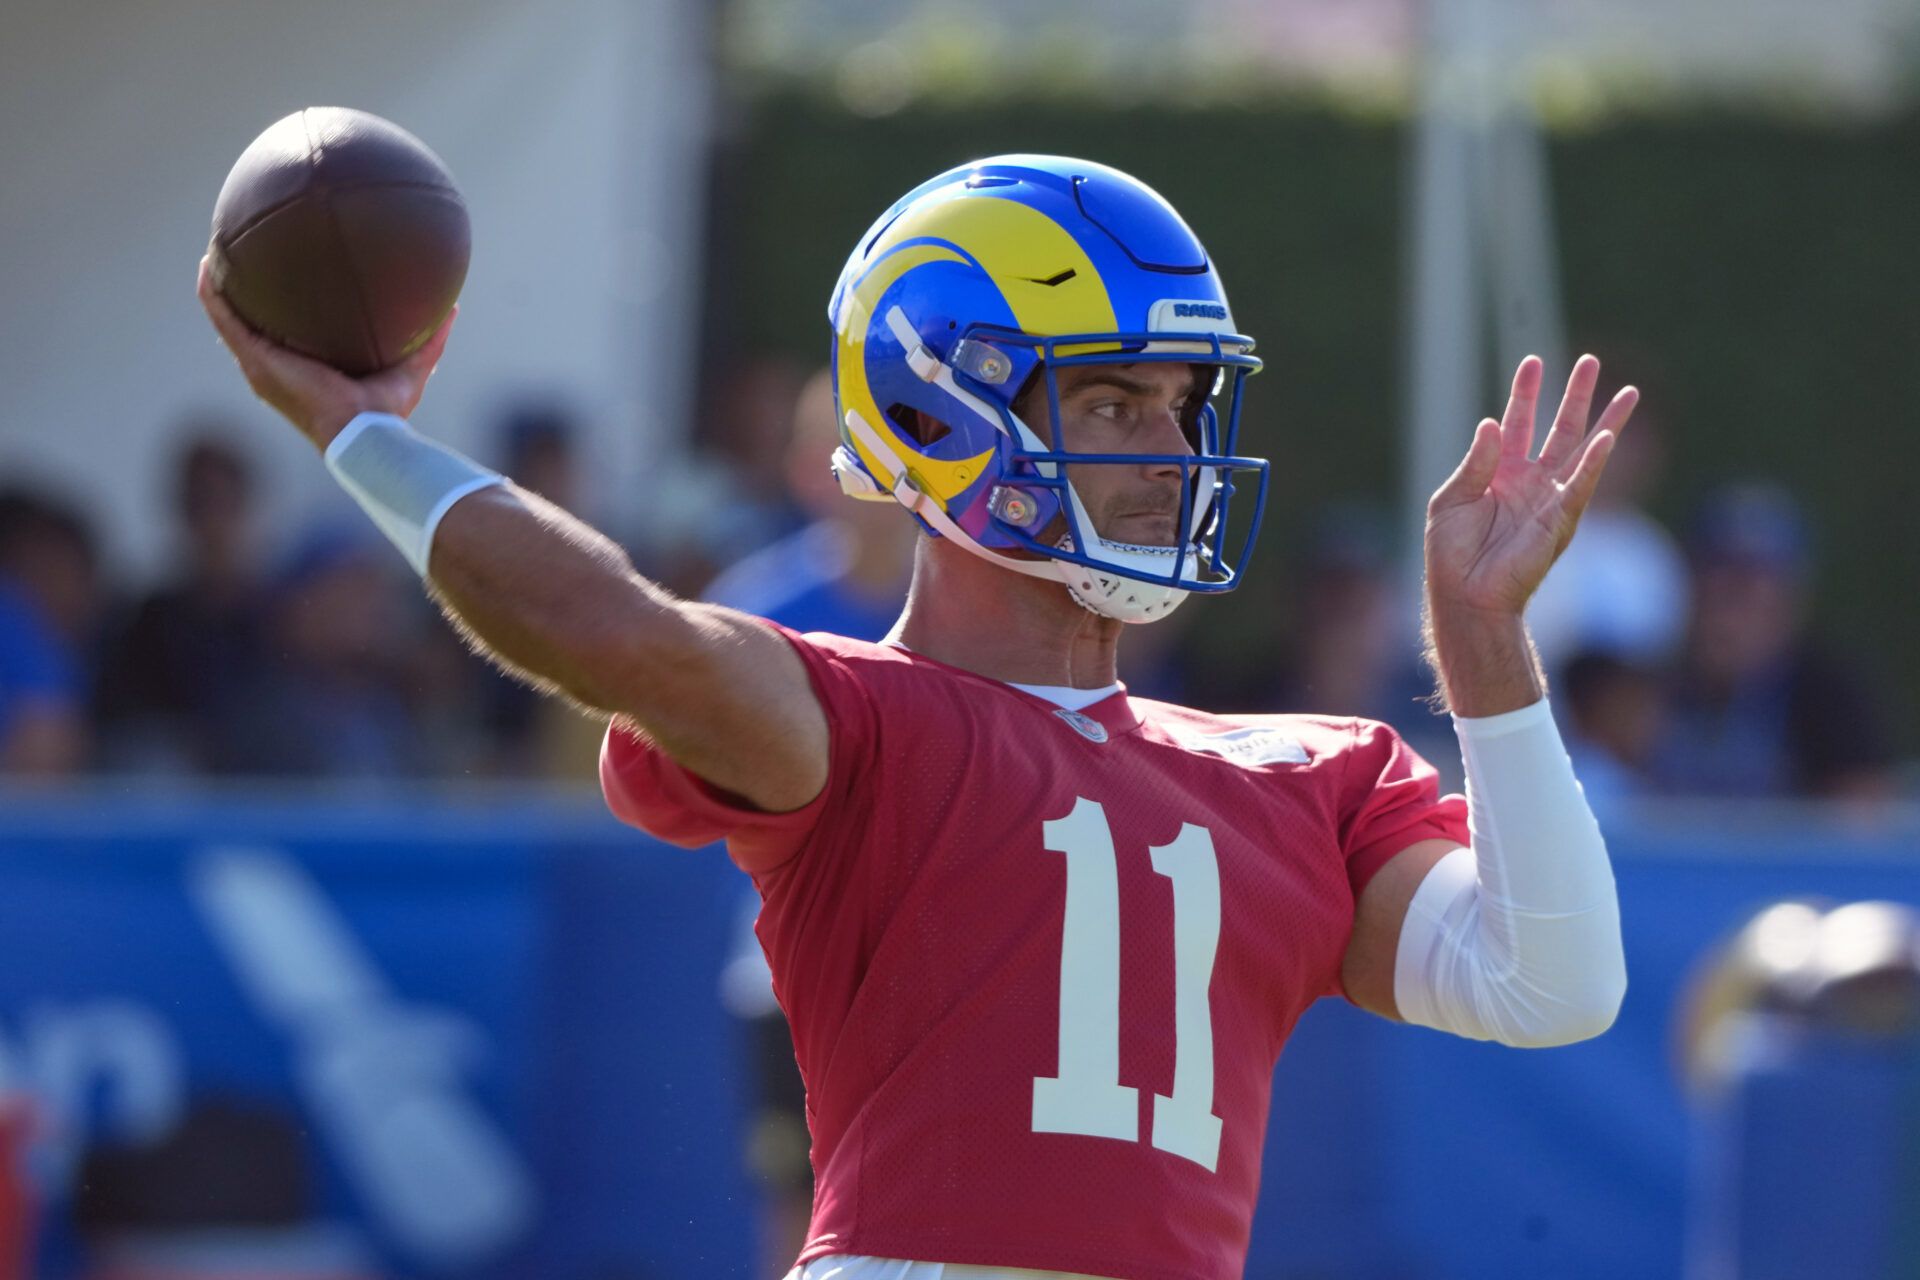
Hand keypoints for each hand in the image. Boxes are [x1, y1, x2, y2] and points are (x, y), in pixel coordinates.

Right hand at [196, 255, 455, 450]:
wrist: (362, 434)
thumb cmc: (384, 413)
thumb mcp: (410, 368)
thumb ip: (429, 340)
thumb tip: (452, 308)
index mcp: (304, 375)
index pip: (285, 342)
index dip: (280, 317)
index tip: (282, 286)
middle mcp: (275, 371)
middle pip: (251, 331)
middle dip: (246, 299)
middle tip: (244, 263)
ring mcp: (261, 367)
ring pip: (229, 322)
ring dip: (218, 290)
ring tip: (214, 256)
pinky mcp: (256, 360)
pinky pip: (225, 320)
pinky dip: (213, 293)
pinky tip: (208, 265)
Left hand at [1424, 354, 1637, 619]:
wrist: (1465, 595)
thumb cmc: (1451, 554)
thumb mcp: (1450, 500)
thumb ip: (1474, 462)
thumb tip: (1491, 423)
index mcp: (1500, 473)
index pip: (1517, 423)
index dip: (1526, 393)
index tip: (1534, 362)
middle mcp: (1530, 482)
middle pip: (1559, 429)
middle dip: (1576, 395)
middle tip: (1591, 360)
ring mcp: (1549, 499)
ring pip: (1583, 452)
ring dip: (1606, 423)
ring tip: (1628, 392)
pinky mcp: (1560, 520)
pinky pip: (1581, 486)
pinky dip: (1595, 463)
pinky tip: (1609, 438)